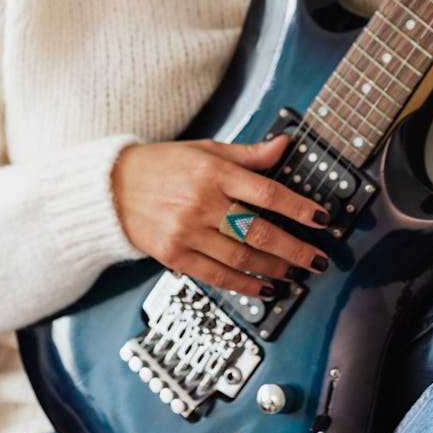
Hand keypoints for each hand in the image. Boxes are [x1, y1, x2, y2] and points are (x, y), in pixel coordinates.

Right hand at [111, 135, 329, 296]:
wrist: (111, 188)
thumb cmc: (162, 165)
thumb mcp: (206, 149)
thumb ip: (248, 153)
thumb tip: (284, 144)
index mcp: (213, 172)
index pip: (267, 192)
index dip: (298, 207)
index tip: (321, 218)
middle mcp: (201, 203)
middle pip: (258, 231)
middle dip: (294, 248)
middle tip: (318, 259)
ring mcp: (186, 232)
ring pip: (240, 257)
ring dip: (273, 269)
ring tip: (295, 273)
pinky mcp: (174, 256)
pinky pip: (216, 275)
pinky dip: (244, 285)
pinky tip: (264, 288)